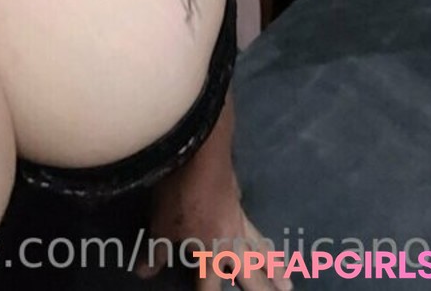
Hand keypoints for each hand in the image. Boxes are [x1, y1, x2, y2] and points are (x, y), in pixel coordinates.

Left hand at [132, 99, 290, 290]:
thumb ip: (155, 251)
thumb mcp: (161, 223)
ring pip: (261, 253)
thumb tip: (143, 273)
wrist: (202, 154)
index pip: (210, 287)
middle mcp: (231, 244)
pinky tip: (269, 244)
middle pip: (251, 276)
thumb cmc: (178, 192)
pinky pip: (256, 231)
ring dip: (275, 270)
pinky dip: (266, 243)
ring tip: (288, 285)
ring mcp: (240, 223)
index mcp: (211, 253)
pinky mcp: (240, 205)